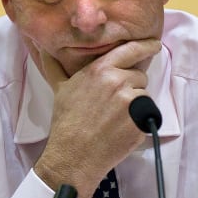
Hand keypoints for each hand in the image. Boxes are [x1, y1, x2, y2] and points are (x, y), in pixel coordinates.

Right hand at [33, 38, 161, 197]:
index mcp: (102, 69)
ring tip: (114, 116)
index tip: (155, 44)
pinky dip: (138, 119)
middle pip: (139, 75)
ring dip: (135, 103)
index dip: (147, 45)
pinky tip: (120, 127)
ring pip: (144, 94)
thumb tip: (42, 47)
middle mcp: (120, 81)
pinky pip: (147, 114)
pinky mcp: (142, 121)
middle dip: (131, 85)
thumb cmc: (67, 120)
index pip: (132, 50)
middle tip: (113, 102)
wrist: (74, 154)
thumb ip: (55, 65)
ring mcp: (133, 102)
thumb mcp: (60, 88)